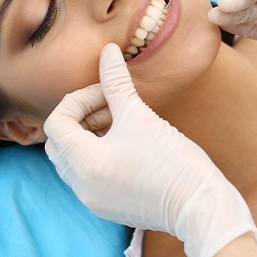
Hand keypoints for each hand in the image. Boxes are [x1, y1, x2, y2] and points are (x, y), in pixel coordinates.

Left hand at [44, 43, 256, 256]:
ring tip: (119, 121)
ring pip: (73, 159)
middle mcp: (81, 185)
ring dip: (89, 135)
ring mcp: (93, 199)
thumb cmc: (171, 160)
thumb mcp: (139, 116)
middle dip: (81, 117)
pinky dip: (97, 153)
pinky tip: (124, 143)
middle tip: (109, 105)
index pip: (56, 123)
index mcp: (83, 163)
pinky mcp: (107, 205)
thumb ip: (116, 81)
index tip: (105, 93)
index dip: (78, 100)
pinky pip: (88, 174)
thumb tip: (108, 51)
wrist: (200, 205)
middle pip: (60, 142)